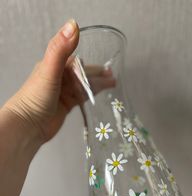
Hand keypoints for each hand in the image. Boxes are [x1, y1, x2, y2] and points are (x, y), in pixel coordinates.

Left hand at [2, 19, 114, 143]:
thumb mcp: (49, 70)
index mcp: (54, 66)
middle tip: (113, 77)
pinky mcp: (65, 106)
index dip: (92, 65)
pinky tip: (99, 96)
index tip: (107, 68)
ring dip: (97, 85)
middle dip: (98, 75)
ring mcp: (62, 92)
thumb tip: (74, 24)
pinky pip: (81, 97)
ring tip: (112, 85)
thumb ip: (60, 49)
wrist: (28, 125)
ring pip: (83, 86)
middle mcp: (59, 78)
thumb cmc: (36, 97)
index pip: (78, 62)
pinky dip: (90, 95)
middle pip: (82, 74)